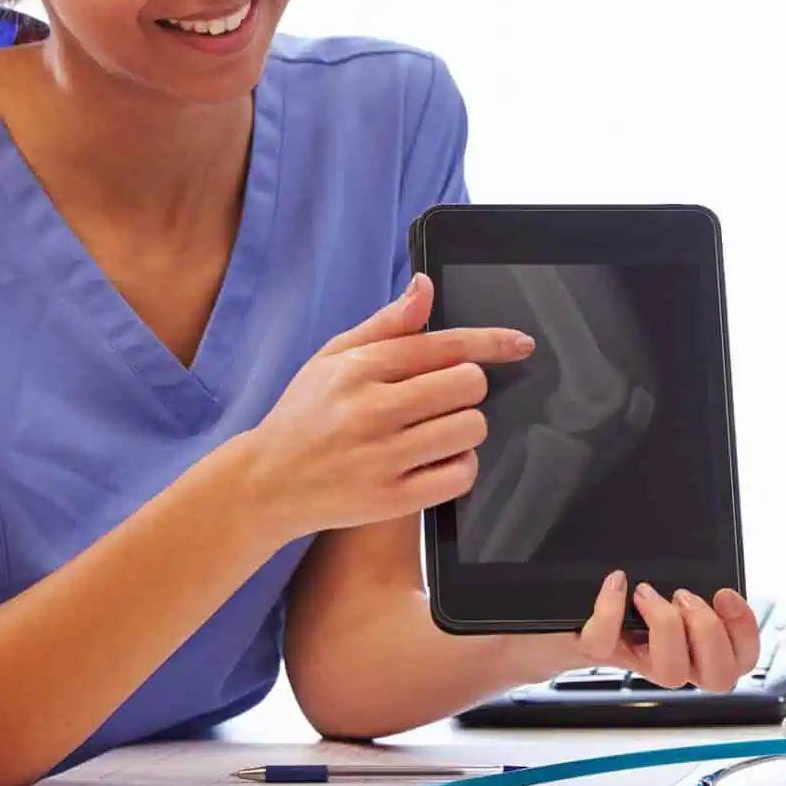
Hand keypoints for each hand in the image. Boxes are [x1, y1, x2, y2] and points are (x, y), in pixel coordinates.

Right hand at [239, 276, 532, 539]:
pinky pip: (460, 475)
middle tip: (443, 399)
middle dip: (466, 388)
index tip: (520, 343)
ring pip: (470, 428)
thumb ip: (386, 324)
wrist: (265, 484)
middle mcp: (371, 410)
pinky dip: (460, 466)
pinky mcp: (392, 499)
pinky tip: (436, 461)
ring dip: (464, 427)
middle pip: (466, 385)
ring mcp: (383, 457)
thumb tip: (425, 286)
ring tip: (437, 431)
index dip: (491, 342)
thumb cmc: (304, 415)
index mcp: (359, 368)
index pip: (443, 345)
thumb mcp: (332, 357)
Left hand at [552, 571, 761, 691]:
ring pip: (671, 672)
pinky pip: (605, 641)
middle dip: (710, 632)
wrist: (543, 628)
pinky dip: (610, 607)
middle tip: (685, 598)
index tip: (726, 594)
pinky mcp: (591, 651)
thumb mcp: (650, 589)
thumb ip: (680, 580)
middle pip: (718, 676)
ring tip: (649, 593)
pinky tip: (614, 583)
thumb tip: (703, 563)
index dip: (744, 631)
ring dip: (668, 625)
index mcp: (690, 646)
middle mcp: (666, 659)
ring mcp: (630, 660)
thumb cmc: (600, 607)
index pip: (740, 660)